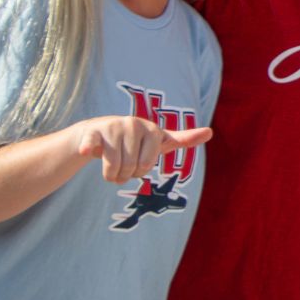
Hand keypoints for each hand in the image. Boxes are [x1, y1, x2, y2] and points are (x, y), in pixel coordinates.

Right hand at [73, 116, 213, 184]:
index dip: (141, 169)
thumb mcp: (159, 141)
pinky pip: (93, 144)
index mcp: (153, 130)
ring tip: (112, 164)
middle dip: (126, 174)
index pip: (148, 163)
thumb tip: (210, 132)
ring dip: (111, 175)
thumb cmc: (134, 142)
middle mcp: (135, 124)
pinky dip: (89, 149)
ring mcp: (114, 126)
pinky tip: (88, 151)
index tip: (142, 160)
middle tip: (124, 164)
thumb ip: (183, 138)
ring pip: (114, 168)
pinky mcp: (95, 131)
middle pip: (132, 169)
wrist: (99, 134)